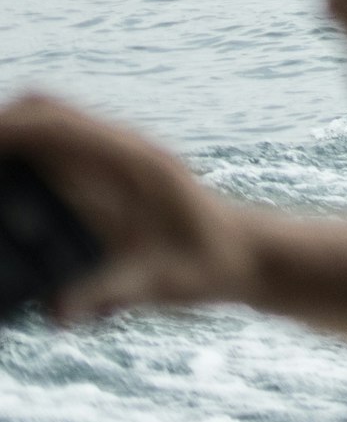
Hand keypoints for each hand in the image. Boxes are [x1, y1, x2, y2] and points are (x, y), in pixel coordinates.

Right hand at [0, 95, 254, 322]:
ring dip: (12, 135)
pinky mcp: (112, 170)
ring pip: (49, 120)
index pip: (56, 126)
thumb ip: (110, 294)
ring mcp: (117, 154)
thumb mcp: (163, 283)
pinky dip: (25, 147)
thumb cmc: (209, 266)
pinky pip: (58, 140)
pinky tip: (12, 179)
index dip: (6, 130)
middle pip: (44, 110)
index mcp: (134, 162)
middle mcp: (123, 148)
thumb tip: (54, 311)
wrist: (248, 253)